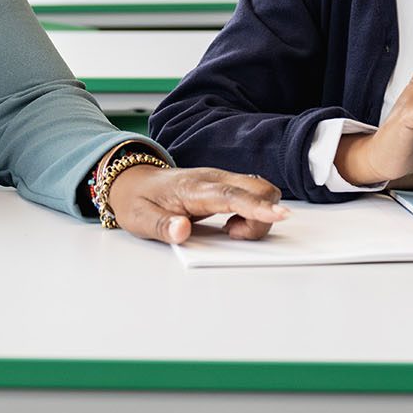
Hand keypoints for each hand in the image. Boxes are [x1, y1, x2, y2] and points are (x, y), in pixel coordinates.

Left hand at [103, 166, 289, 244]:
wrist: (132, 180)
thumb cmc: (137, 200)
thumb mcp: (139, 219)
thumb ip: (161, 226)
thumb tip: (181, 231)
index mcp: (193, 188)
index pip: (231, 195)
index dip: (256, 207)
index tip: (279, 215)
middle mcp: (213, 178)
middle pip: (258, 188)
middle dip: (262, 215)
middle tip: (232, 235)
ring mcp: (222, 180)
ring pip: (260, 191)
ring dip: (258, 216)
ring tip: (229, 231)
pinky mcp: (226, 186)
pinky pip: (253, 195)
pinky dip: (254, 212)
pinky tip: (231, 224)